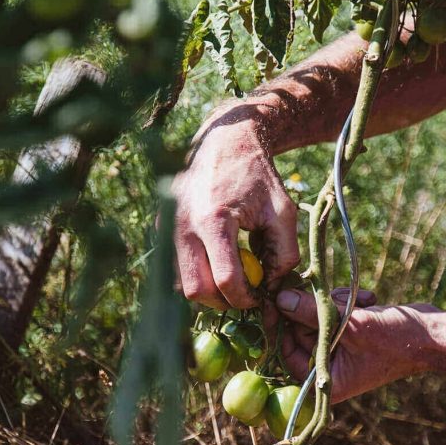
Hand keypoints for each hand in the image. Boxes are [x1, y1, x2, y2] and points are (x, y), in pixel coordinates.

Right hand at [171, 110, 298, 308]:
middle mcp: (182, 225)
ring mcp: (166, 227)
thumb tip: (272, 288)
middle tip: (243, 294)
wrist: (225, 143)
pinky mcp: (160, 228)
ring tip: (230, 276)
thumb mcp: (283, 211)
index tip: (259, 297)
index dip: (246, 298)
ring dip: (207, 291)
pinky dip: (195, 275)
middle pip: (196, 290)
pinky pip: (174, 269)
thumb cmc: (258, 176)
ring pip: (180, 285)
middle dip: (223, 301)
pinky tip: (215, 261)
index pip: (225, 279)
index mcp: (213, 219)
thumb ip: (285, 253)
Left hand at [273, 287, 437, 401]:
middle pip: (301, 332)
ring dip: (336, 302)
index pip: (287, 354)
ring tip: (360, 301)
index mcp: (327, 381)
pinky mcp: (351, 333)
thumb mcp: (351, 325)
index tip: (278, 299)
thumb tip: (279, 298)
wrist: (432, 335)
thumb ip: (311, 312)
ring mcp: (341, 349)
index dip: (282, 327)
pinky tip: (369, 300)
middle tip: (334, 296)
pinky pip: (335, 312)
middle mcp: (330, 368)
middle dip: (317, 309)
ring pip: (318, 317)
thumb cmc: (396, 340)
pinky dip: (348, 302)